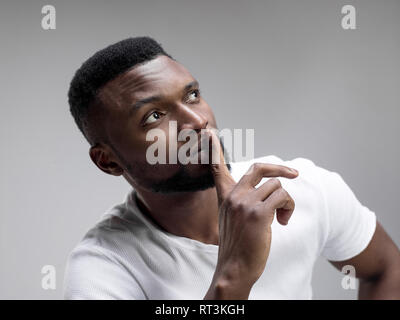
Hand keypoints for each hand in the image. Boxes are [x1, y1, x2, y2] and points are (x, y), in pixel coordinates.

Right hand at [204, 130, 297, 298]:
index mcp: (225, 196)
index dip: (214, 149)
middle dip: (280, 168)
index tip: (209, 132)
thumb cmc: (237, 244)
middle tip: (295, 174)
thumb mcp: (231, 218)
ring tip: (281, 218)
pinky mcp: (259, 213)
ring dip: (286, 202)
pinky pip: (283, 197)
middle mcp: (233, 195)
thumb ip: (240, 200)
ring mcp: (245, 203)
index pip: (217, 167)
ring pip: (278, 186)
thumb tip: (263, 190)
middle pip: (260, 168)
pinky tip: (282, 222)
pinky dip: (289, 208)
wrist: (234, 268)